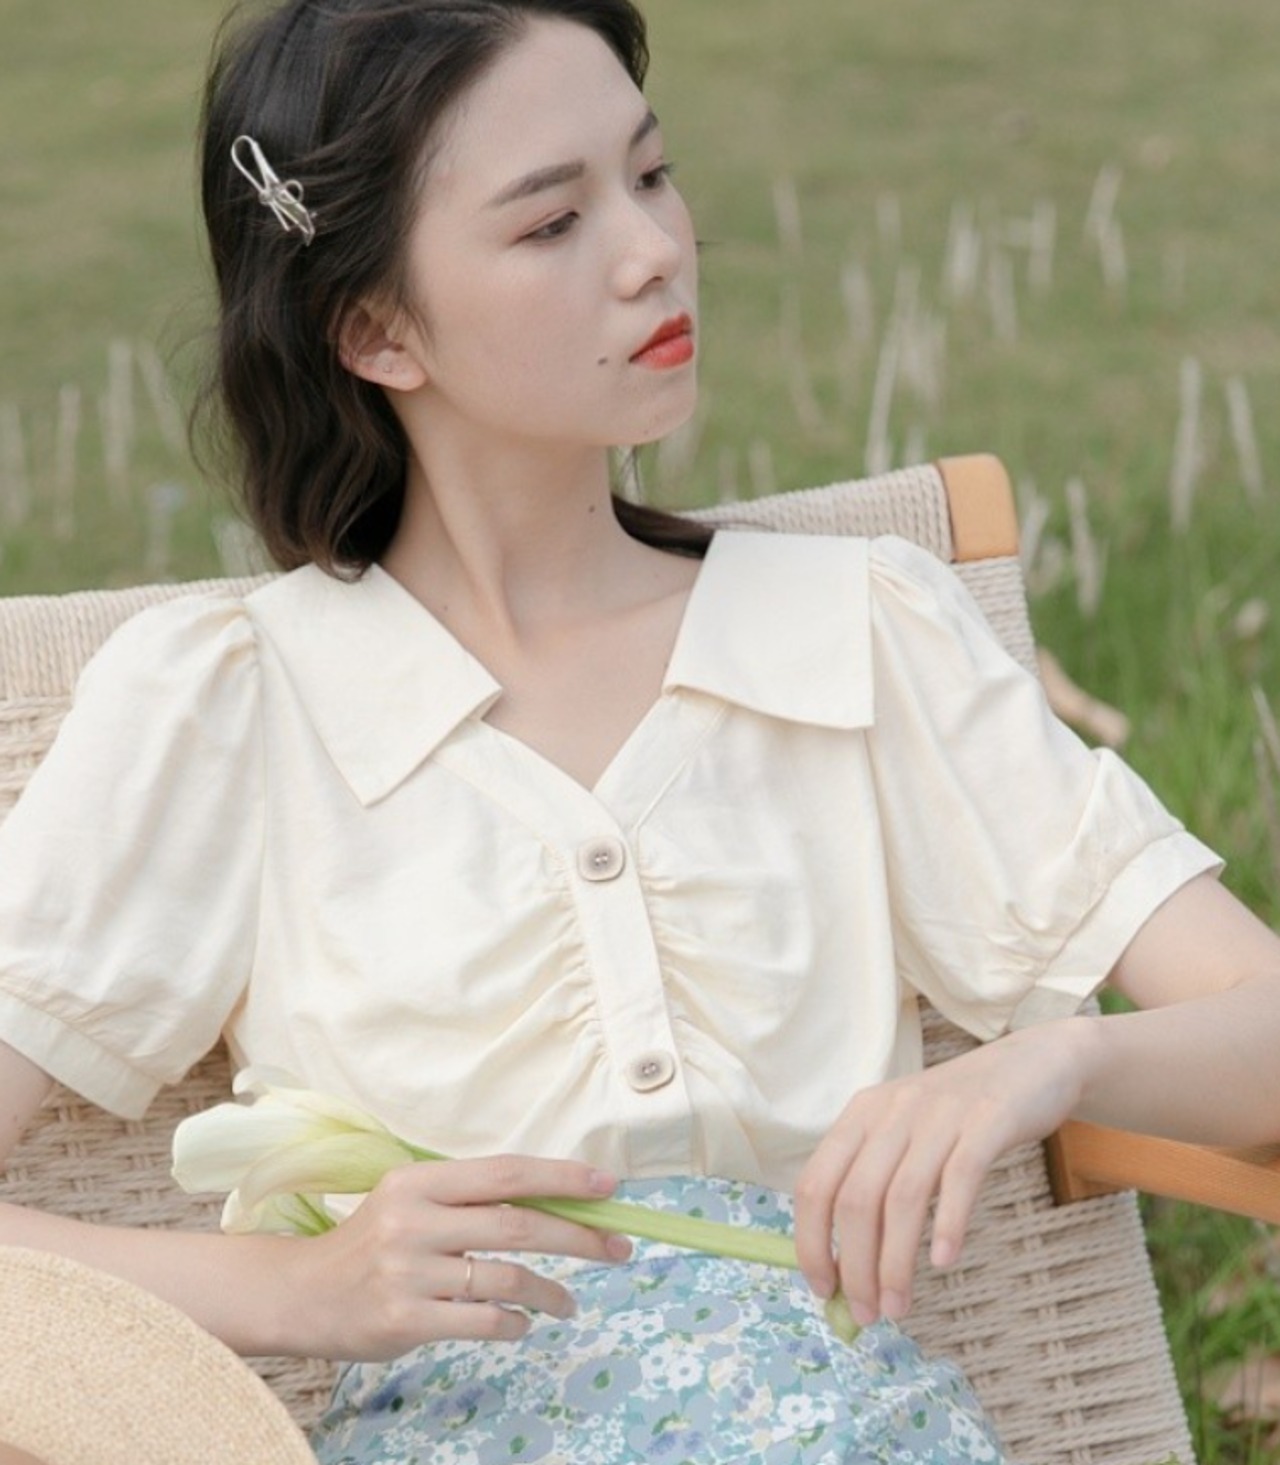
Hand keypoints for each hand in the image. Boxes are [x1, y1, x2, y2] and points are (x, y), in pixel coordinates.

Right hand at [277, 1154, 631, 1360]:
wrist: (302, 1293)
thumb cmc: (371, 1243)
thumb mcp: (411, 1201)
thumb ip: (469, 1199)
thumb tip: (554, 1200)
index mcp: (419, 1181)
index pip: (505, 1171)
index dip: (562, 1176)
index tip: (607, 1186)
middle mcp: (414, 1220)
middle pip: (517, 1222)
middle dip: (578, 1235)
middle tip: (617, 1248)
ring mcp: (408, 1272)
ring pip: (506, 1277)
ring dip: (551, 1291)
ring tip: (570, 1303)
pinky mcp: (405, 1320)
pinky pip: (482, 1321)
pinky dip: (514, 1323)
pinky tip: (523, 1324)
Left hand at [794, 1019, 1094, 1326]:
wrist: (1035, 1063)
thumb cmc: (963, 1114)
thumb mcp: (906, 1131)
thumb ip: (877, 1181)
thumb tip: (848, 1265)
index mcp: (862, 1114)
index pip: (815, 1183)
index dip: (811, 1241)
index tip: (823, 1289)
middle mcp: (893, 1110)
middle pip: (856, 1198)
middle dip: (854, 1266)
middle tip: (867, 1314)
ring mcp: (940, 1113)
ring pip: (903, 1197)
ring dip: (895, 1262)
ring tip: (897, 1306)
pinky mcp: (988, 1120)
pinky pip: (960, 1177)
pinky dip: (948, 1223)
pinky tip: (943, 1261)